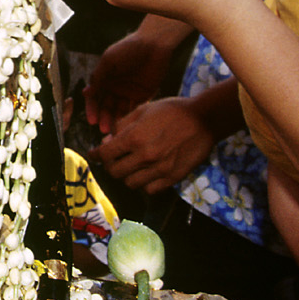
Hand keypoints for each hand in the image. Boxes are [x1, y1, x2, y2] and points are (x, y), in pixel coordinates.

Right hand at [84, 21, 183, 131]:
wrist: (154, 44)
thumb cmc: (128, 48)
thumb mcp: (109, 60)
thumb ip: (99, 77)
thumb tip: (86, 93)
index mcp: (105, 78)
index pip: (95, 97)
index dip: (92, 109)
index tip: (92, 120)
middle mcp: (114, 86)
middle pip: (106, 106)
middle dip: (104, 118)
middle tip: (103, 130)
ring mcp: (128, 91)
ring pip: (119, 110)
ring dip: (116, 120)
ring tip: (115, 131)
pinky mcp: (143, 94)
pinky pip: (134, 108)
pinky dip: (130, 116)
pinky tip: (127, 125)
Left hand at [95, 97, 217, 193]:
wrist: (204, 120)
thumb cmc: (172, 111)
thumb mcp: (143, 109)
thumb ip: (122, 125)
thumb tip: (108, 140)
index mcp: (135, 137)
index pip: (105, 154)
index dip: (96, 154)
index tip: (94, 154)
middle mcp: (145, 156)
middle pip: (115, 172)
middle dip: (110, 165)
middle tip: (114, 159)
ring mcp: (159, 169)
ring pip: (130, 184)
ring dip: (127, 175)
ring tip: (131, 166)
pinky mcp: (172, 177)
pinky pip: (149, 190)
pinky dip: (144, 184)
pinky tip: (146, 173)